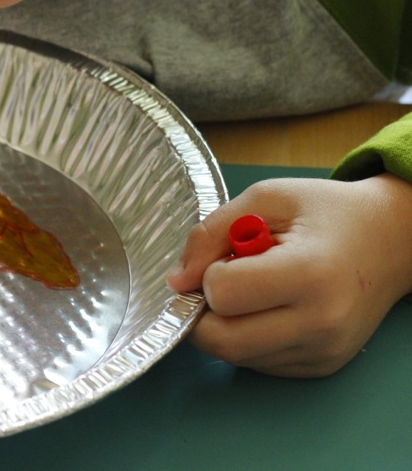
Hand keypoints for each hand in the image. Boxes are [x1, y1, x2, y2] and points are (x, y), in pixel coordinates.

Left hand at [167, 175, 411, 376]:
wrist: (390, 240)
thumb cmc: (325, 213)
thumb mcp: (265, 200)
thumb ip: (210, 234)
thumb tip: (175, 281)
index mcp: (309, 273)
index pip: (223, 294)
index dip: (210, 273)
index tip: (228, 256)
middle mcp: (321, 322)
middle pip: (222, 339)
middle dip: (203, 310)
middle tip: (218, 282)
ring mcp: (323, 351)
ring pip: (235, 356)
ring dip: (222, 326)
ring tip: (249, 291)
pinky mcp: (321, 367)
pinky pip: (257, 364)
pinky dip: (245, 339)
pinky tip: (266, 309)